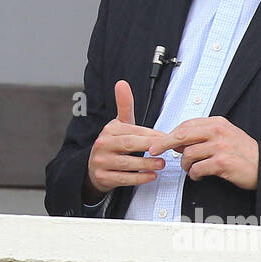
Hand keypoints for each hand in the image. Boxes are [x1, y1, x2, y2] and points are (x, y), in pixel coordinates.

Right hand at [85, 80, 170, 197]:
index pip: (133, 130)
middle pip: (129, 144)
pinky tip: (151, 176)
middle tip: (166, 150)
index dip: (150, 135)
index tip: (166, 138)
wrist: (94, 168)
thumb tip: (122, 83)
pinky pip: (123, 178)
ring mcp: (101, 162)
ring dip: (146, 164)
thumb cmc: (113, 144)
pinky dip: (139, 178)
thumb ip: (124, 105)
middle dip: (149, 147)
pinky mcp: (103, 177)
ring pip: (127, 163)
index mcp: (109, 130)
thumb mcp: (119, 124)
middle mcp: (103, 144)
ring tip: (161, 164)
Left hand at [149, 117, 259, 189]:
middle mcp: (218, 131)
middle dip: (163, 143)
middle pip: (181, 135)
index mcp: (217, 122)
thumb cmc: (243, 153)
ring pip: (188, 154)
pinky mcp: (222, 162)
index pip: (185, 125)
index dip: (169, 134)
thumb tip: (178, 141)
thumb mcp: (224, 136)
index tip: (158, 141)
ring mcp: (220, 146)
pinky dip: (194, 174)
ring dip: (185, 165)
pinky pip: (197, 168)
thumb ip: (203, 135)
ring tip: (191, 169)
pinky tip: (199, 176)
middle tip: (153, 151)